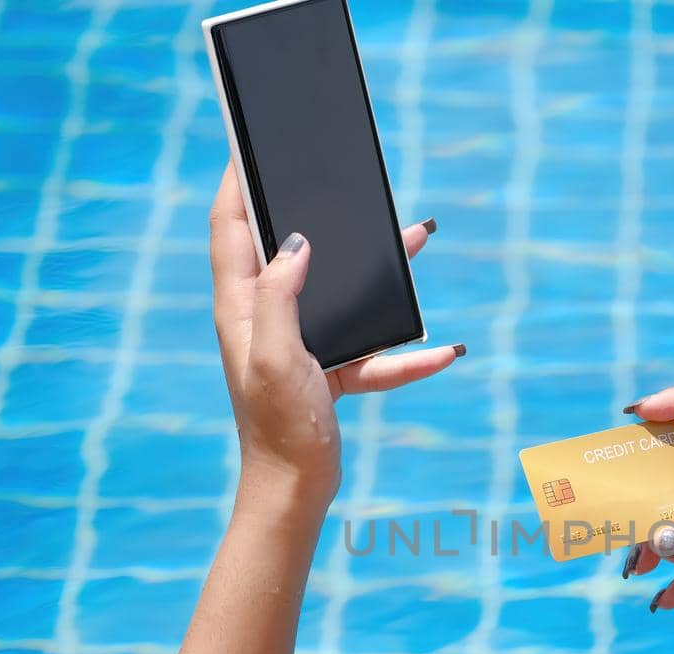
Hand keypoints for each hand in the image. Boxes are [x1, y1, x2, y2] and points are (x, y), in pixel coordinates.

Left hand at [209, 162, 463, 505]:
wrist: (295, 490)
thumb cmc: (277, 426)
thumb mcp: (274, 357)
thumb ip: (279, 295)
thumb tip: (295, 241)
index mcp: (242, 307)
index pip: (230, 228)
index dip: (236, 182)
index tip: (248, 142)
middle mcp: (267, 318)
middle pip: (291, 249)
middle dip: (321, 213)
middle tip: (341, 175)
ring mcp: (301, 344)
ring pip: (343, 294)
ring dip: (380, 273)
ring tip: (418, 238)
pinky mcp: (331, 371)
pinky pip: (374, 351)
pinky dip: (407, 354)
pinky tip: (444, 351)